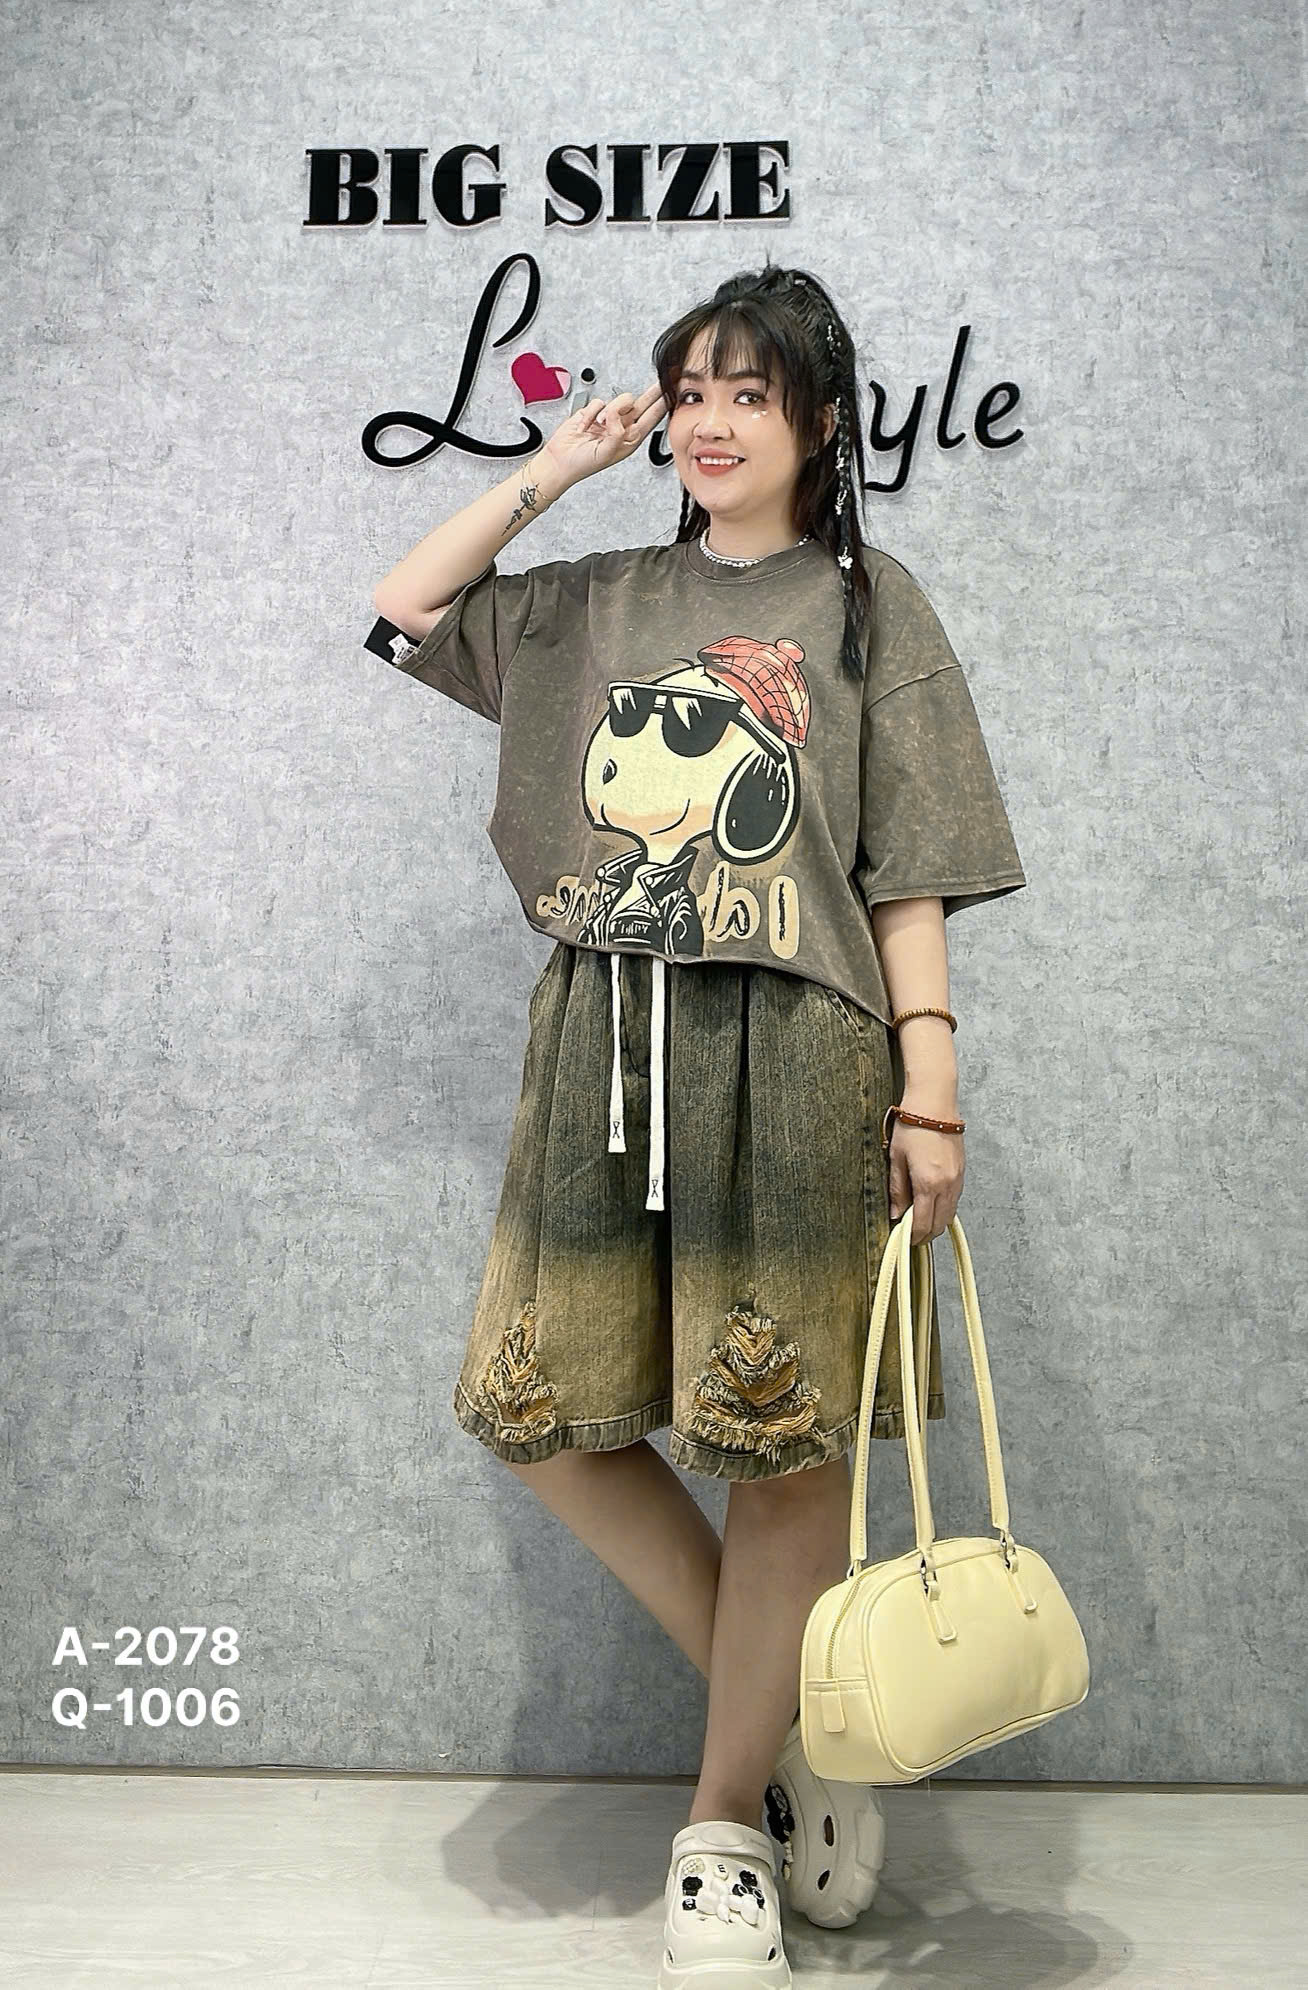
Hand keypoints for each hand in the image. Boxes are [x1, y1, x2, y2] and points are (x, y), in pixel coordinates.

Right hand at [532, 380, 669, 492]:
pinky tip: (585, 426)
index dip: (662, 404)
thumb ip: (617, 432)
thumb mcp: (608, 452)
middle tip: (663, 380)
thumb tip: (617, 415)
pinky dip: (590, 413)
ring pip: (619, 400)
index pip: (652, 418)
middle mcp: (622, 427)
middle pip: (643, 404)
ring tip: (599, 425)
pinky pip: (598, 402)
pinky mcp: (593, 412)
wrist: (560, 460)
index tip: (671, 392)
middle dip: (652, 392)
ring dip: (609, 410)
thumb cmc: (584, 463)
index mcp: (631, 439)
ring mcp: (608, 419)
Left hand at [887, 1121, 963, 1244]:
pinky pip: (954, 1200)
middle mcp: (946, 1185)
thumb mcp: (896, 1159)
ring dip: (936, 1222)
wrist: (934, 1104)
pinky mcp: (962, 1172)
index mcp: (928, 1183)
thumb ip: (897, 1190)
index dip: (912, 1236)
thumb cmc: (912, 1126)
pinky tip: (931, 1204)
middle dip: (925, 1234)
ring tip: (920, 1221)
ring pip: (949, 1214)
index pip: (921, 1223)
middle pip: (939, 1224)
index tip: (904, 1240)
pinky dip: (944, 1208)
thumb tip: (895, 1214)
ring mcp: (957, 1179)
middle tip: (911, 1235)